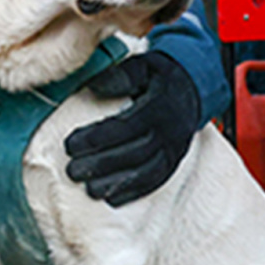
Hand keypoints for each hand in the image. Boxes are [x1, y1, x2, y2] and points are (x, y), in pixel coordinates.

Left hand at [64, 53, 203, 205]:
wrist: (194, 88)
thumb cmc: (160, 77)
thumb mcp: (143, 66)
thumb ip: (122, 75)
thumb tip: (95, 87)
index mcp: (160, 106)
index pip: (126, 126)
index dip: (97, 137)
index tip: (71, 144)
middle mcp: (170, 131)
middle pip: (134, 153)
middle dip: (101, 165)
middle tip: (72, 171)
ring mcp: (175, 149)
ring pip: (145, 172)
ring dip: (115, 184)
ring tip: (88, 189)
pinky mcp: (174, 162)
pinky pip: (155, 182)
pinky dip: (133, 193)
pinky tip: (112, 199)